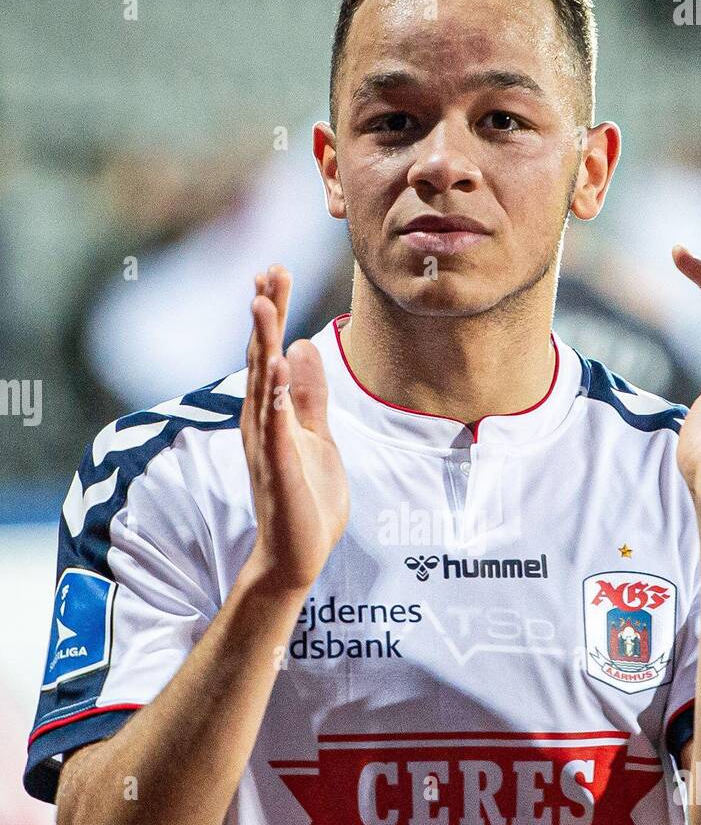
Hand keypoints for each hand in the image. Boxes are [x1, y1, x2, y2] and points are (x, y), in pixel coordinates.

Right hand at [239, 265, 348, 598]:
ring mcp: (266, 444)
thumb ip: (309, 394)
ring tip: (262, 302)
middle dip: (264, 313)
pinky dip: (273, 392)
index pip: (268, 351)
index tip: (276, 271)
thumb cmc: (306, 498)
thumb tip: (301, 346)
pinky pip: (274, 424)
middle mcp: (260, 422)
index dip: (272, 312)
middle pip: (259, 356)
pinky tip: (275, 362)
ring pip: (259, 383)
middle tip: (268, 270)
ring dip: (261, 341)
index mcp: (270, 412)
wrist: (298, 555)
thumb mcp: (317, 435)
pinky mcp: (277, 467)